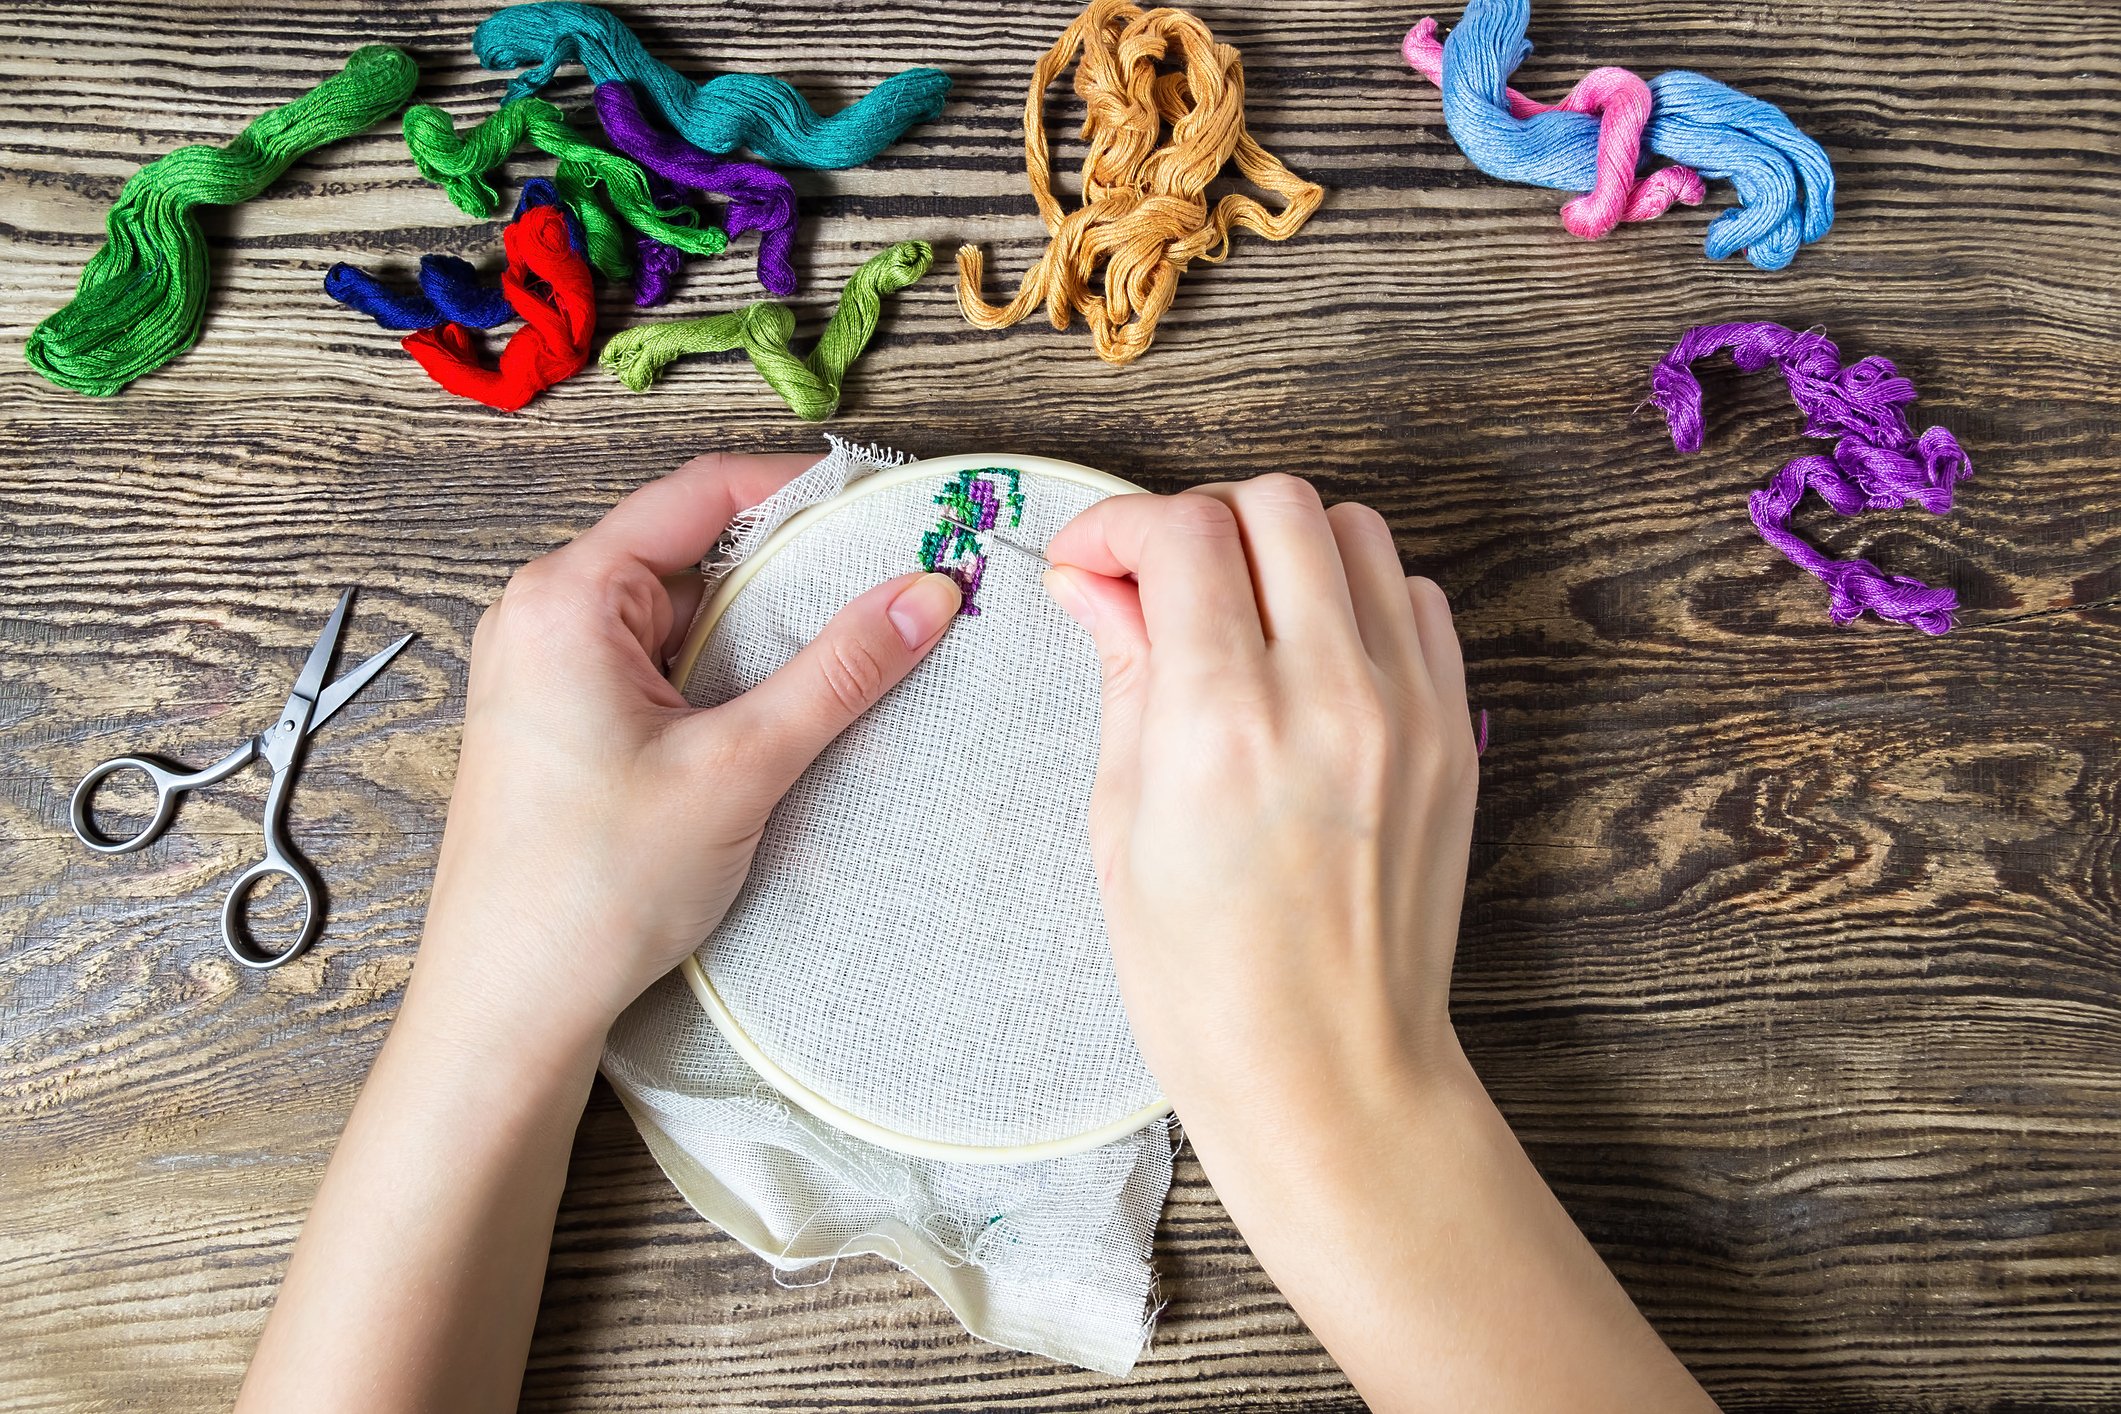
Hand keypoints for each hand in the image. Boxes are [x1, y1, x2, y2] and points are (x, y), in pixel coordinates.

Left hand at [417, 451, 962, 1048]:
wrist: (509, 1008)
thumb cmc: (590, 891)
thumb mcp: (739, 766)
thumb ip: (839, 671)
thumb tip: (925, 593)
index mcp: (566, 597)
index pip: (699, 493)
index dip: (800, 492)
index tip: (881, 507)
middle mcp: (541, 615)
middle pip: (690, 551)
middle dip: (790, 569)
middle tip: (883, 588)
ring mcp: (543, 670)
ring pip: (677, 614)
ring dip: (757, 631)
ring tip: (842, 658)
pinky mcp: (557, 721)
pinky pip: (654, 665)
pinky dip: (719, 675)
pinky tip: (774, 714)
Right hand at [1042, 474, 1477, 1138]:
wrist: (1329, 1074)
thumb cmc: (1207, 984)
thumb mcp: (1121, 826)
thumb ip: (1122, 676)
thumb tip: (1095, 582)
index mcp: (1223, 726)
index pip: (1184, 534)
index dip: (1119, 524)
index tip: (1092, 560)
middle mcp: (1329, 698)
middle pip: (1273, 504)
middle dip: (1197, 521)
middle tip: (1156, 581)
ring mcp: (1409, 711)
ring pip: (1355, 530)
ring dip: (1280, 546)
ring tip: (1236, 611)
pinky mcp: (1457, 732)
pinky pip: (1415, 598)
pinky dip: (1355, 594)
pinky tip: (1308, 651)